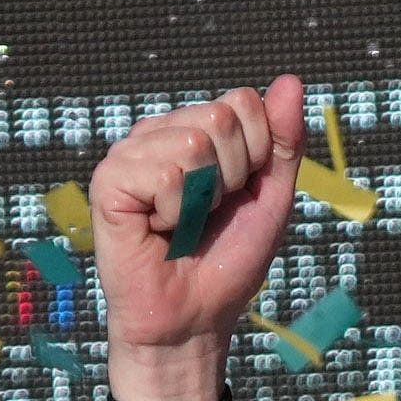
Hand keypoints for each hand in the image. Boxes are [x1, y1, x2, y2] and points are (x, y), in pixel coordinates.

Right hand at [91, 77, 313, 400]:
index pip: (243, 102)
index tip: (238, 195)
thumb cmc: (226, 263)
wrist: (193, 319)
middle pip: (222, 117)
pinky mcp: (109, 180)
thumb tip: (291, 81)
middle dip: (233, 176)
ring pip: (193, 143)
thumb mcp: (271, 199)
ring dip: (203, 197)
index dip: (257, 156)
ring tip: (182, 224)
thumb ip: (283, 142)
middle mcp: (160, 134)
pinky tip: (159, 229)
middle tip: (209, 214)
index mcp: (195, 131)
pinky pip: (164, 172)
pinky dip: (175, 211)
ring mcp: (131, 153)